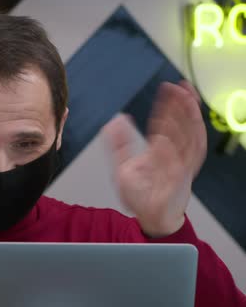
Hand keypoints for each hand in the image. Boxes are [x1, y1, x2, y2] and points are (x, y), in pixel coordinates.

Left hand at [103, 81, 206, 237]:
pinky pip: (187, 159)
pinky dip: (186, 143)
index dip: (168, 105)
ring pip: (189, 137)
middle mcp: (173, 156)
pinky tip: (182, 128)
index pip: (166, 123)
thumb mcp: (122, 167)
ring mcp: (180, 166)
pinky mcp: (182, 179)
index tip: (167, 87)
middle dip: (182, 105)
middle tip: (180, 86)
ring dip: (189, 118)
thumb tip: (116, 119)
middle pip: (182, 126)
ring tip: (186, 99)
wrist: (149, 220)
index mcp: (160, 152)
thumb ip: (118, 144)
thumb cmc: (140, 197)